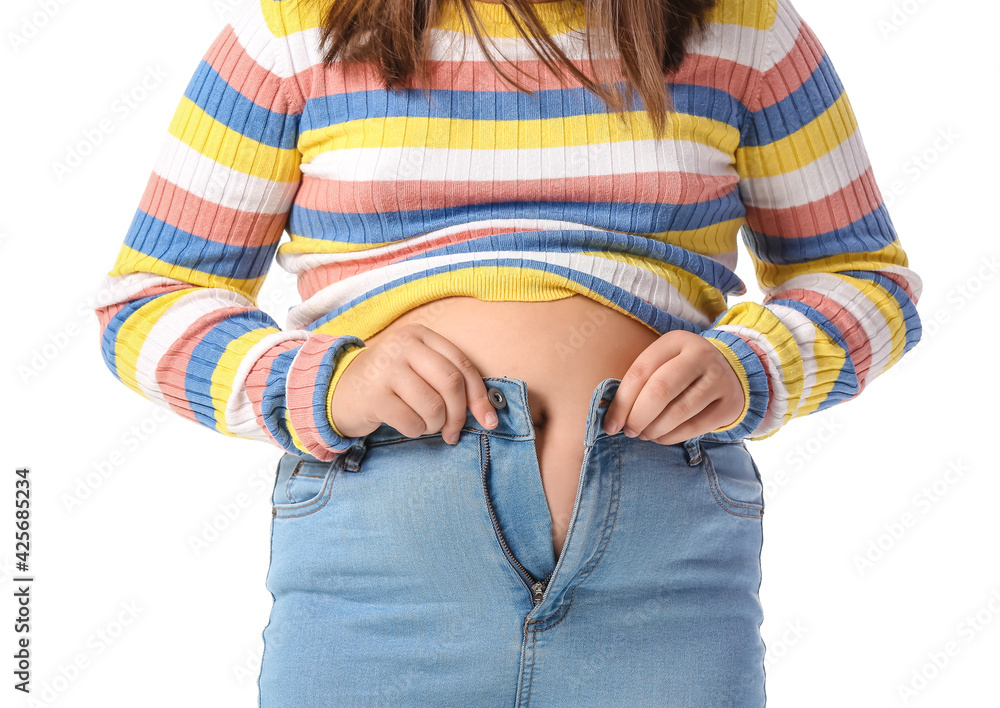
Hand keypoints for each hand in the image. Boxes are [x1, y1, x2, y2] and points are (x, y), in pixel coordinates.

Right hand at [329, 324, 498, 444]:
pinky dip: (416, 430)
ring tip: (426, 425)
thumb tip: (488, 413)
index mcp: (420, 335)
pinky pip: (412, 422)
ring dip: (435, 425)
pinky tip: (408, 425)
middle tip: (453, 432)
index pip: (462, 365)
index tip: (488, 421)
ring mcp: (386, 368)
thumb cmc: (390, 383)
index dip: (479, 397)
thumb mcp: (418, 368)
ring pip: (433, 407)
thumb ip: (448, 379)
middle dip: (459, 415)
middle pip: (451, 384)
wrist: (338, 390)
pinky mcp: (373, 394)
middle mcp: (403, 345)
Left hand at [602, 330, 745, 445]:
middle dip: (637, 416)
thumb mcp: (662, 363)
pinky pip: (694, 427)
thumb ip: (639, 382)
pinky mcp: (729, 404)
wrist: (730, 372)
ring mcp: (719, 379)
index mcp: (676, 340)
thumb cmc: (682, 371)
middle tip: (628, 431)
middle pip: (660, 390)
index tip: (610, 424)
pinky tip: (660, 436)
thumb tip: (612, 417)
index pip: (641, 371)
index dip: (621, 401)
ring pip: (678, 411)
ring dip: (653, 429)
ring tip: (643, 434)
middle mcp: (701, 355)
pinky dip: (671, 437)